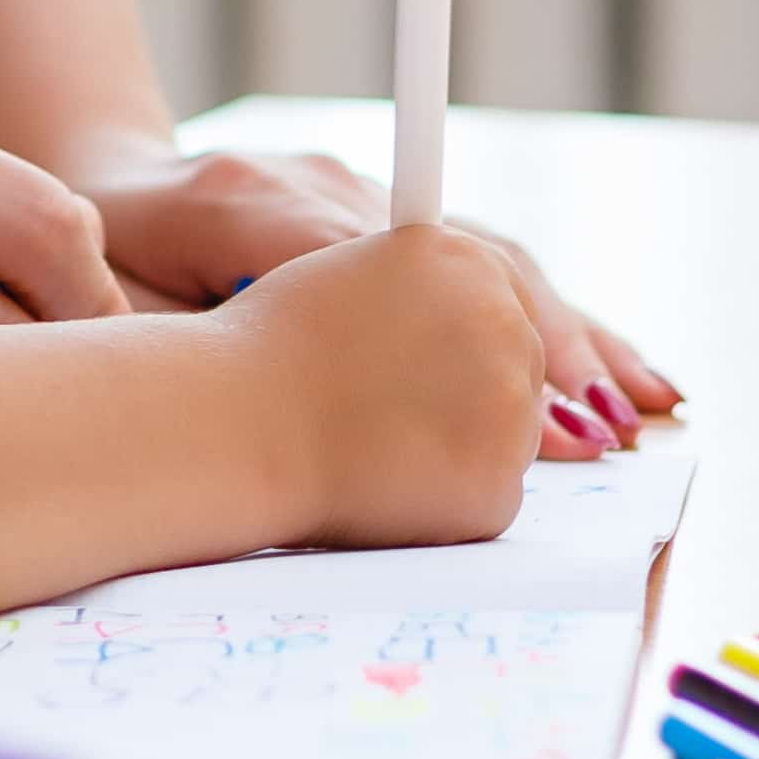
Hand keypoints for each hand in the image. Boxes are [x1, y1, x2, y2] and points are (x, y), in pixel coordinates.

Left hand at [78, 147, 682, 458]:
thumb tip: (209, 380)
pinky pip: (486, 262)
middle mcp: (325, 182)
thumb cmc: (98, 252)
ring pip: (490, 254)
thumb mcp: (99, 286)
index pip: (370, 267)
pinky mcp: (392, 217)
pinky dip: (554, 314)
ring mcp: (366, 192)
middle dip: (536, 336)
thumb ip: (151, 328)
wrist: (105, 179)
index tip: (506, 398)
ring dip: (568, 328)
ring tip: (640, 398)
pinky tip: (619, 365)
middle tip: (600, 420)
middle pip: (457, 253)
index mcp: (247, 198)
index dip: (440, 334)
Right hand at [219, 224, 546, 547]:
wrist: (236, 423)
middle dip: (475, 390)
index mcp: (464, 257)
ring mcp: (510, 406)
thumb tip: (468, 321)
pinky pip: (488, 494)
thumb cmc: (267, 350)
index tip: (460, 360)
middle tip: (404, 413)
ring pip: (510, 433)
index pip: (509, 293)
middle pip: (521, 363)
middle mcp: (503, 321)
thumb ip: (423, 291)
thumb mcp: (352, 276)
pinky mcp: (498, 485)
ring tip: (378, 444)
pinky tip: (385, 485)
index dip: (478, 334)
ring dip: (462, 443)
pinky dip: (448, 501)